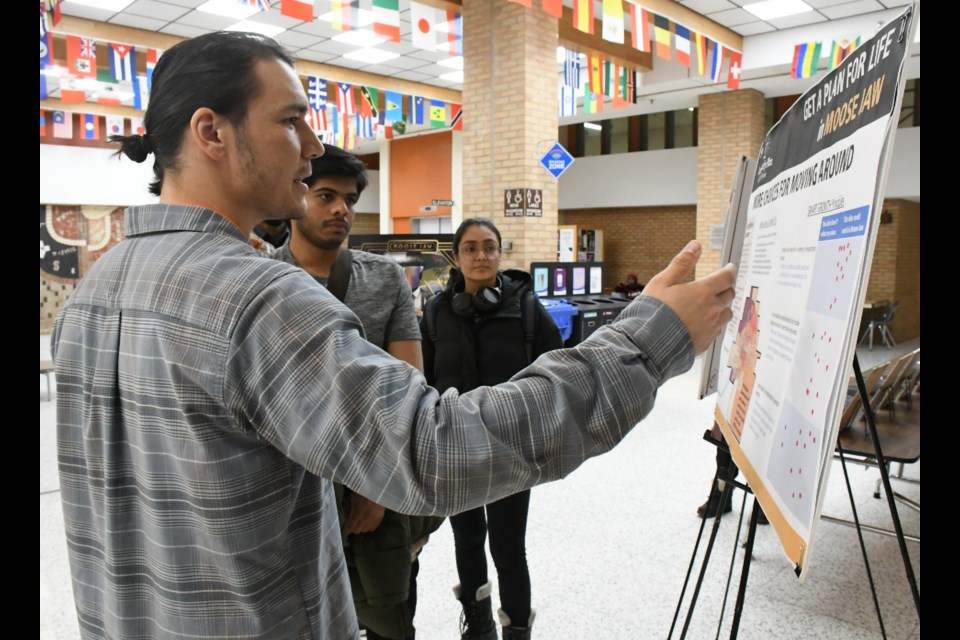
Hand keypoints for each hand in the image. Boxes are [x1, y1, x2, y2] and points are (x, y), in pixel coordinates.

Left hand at [346, 493, 385, 533]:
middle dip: (354, 526)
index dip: (348, 525)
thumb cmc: (362, 490)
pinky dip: (370, 525)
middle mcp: (366, 518)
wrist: (376, 486)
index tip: (348, 522)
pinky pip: (373, 527)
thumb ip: (348, 509)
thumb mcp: (351, 499)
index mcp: (357, 512)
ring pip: (366, 530)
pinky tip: (369, 519)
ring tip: (362, 519)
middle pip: (358, 531)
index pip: (351, 528)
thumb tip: (347, 517)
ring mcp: (374, 518)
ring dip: (363, 526)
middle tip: (355, 520)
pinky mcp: (380, 517)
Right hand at [642, 240, 735, 354]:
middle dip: (725, 288)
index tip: (729, 268)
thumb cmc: (652, 311)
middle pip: (729, 295)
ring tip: (711, 306)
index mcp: (702, 292)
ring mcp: (711, 327)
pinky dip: (713, 324)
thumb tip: (695, 245)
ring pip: (726, 314)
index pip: (726, 277)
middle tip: (718, 286)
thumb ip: (681, 263)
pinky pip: (717, 330)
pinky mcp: (706, 342)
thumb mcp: (662, 282)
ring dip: (722, 307)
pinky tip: (701, 324)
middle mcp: (712, 309)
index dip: (729, 271)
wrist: (648, 344)